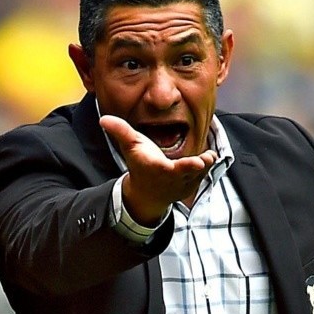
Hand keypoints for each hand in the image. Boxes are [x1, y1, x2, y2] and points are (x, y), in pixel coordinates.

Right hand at [100, 115, 216, 223]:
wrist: (146, 194)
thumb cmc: (140, 165)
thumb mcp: (130, 148)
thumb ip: (120, 132)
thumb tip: (104, 119)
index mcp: (160, 169)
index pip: (175, 168)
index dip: (188, 166)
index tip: (199, 162)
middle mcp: (174, 179)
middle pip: (191, 172)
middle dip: (199, 166)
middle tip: (207, 158)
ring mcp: (184, 184)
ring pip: (200, 174)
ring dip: (207, 165)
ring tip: (210, 156)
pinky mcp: (192, 186)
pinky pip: (203, 177)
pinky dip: (207, 168)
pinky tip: (210, 157)